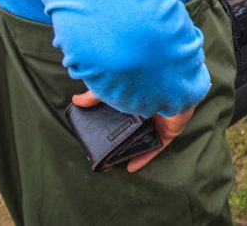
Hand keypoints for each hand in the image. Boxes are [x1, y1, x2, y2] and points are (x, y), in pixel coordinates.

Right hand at [70, 89, 196, 172]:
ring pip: (146, 138)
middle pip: (135, 128)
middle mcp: (150, 107)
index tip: (98, 135)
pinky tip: (131, 166)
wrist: (169, 80)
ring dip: (133, 149)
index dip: (112, 123)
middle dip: (122, 139)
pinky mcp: (170, 129)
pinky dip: (145, 156)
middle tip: (105, 151)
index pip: (124, 112)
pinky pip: (158, 146)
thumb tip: (75, 101)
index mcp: (137, 96)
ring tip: (115, 161)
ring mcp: (162, 119)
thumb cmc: (142, 79)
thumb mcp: (113, 88)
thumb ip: (94, 95)